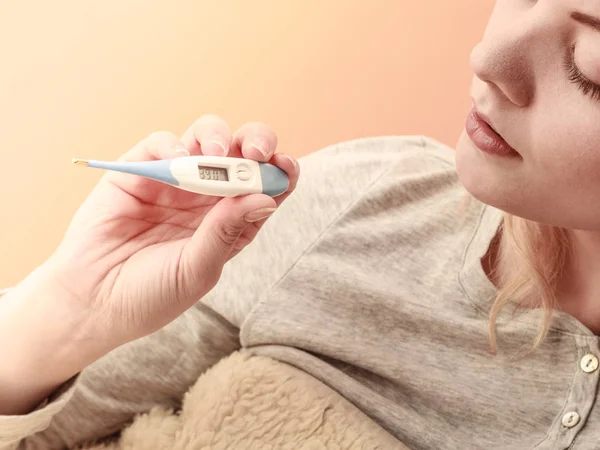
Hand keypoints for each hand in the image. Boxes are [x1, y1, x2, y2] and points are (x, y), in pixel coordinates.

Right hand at [48, 115, 298, 348]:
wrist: (93, 302)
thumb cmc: (151, 294)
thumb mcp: (198, 270)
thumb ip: (227, 232)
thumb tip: (267, 198)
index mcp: (230, 221)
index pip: (265, 186)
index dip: (280, 171)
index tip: (287, 167)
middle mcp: (208, 196)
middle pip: (243, 154)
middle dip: (256, 143)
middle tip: (256, 153)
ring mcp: (175, 181)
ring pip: (206, 138)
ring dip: (218, 137)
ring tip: (216, 155)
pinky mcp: (139, 170)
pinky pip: (161, 143)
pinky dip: (173, 146)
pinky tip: (179, 162)